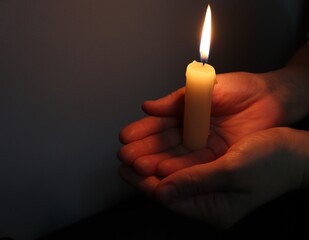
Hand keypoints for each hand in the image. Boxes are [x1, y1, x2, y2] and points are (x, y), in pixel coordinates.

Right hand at [118, 72, 283, 176]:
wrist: (274, 99)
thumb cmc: (243, 88)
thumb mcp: (207, 86)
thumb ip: (177, 99)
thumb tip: (148, 106)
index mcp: (187, 112)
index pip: (160, 123)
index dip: (142, 130)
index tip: (125, 136)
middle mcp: (192, 131)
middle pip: (164, 143)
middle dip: (144, 150)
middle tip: (126, 157)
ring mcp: (203, 146)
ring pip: (176, 156)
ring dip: (157, 162)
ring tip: (139, 167)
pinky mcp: (218, 158)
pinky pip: (196, 165)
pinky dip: (179, 170)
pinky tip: (163, 173)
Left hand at [119, 127, 308, 227]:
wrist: (295, 151)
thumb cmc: (272, 162)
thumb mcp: (234, 170)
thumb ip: (196, 181)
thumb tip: (160, 190)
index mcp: (214, 207)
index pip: (170, 197)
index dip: (145, 183)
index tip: (126, 169)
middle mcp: (208, 197)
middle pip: (167, 184)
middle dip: (144, 170)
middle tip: (124, 156)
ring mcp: (209, 180)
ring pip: (172, 170)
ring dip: (153, 158)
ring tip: (133, 149)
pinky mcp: (212, 165)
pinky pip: (184, 159)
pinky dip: (169, 150)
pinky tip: (157, 143)